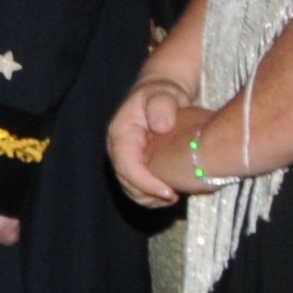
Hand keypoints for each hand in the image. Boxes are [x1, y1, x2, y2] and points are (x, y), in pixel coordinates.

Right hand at [109, 80, 194, 207]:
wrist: (163, 95)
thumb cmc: (164, 93)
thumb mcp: (164, 93)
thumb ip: (162, 105)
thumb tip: (161, 126)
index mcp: (120, 133)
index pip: (126, 164)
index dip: (144, 182)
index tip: (168, 191)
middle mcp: (118, 149)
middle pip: (126, 181)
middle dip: (148, 194)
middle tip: (174, 197)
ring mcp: (126, 158)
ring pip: (131, 188)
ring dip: (150, 199)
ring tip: (174, 197)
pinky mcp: (137, 165)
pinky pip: (139, 187)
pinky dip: (153, 196)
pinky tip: (172, 194)